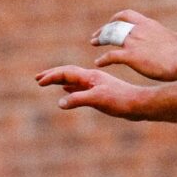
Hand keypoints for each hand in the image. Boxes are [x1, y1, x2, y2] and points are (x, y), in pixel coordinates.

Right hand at [35, 65, 153, 117]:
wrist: (139, 104)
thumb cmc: (121, 101)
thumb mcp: (98, 100)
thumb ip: (79, 100)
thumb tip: (60, 103)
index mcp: (90, 77)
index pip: (66, 73)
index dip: (51, 76)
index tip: (39, 82)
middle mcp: (92, 79)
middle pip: (67, 73)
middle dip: (52, 75)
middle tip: (37, 78)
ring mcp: (96, 85)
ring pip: (73, 80)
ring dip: (59, 80)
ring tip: (48, 82)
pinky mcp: (100, 93)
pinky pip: (79, 87)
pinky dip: (69, 87)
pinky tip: (66, 90)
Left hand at [90, 11, 176, 82]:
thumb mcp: (175, 39)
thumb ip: (169, 36)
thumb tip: (174, 38)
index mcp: (148, 25)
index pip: (127, 15)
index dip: (116, 18)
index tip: (111, 23)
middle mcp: (138, 31)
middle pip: (114, 25)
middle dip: (104, 29)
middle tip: (96, 36)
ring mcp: (133, 43)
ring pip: (110, 36)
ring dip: (100, 38)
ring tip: (93, 42)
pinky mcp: (130, 56)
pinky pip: (110, 56)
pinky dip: (103, 59)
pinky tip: (98, 63)